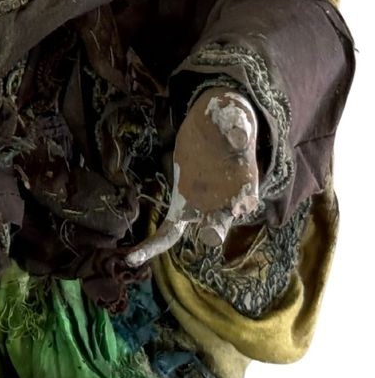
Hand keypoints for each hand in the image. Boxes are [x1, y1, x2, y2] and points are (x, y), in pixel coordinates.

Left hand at [126, 88, 259, 266]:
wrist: (218, 126)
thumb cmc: (229, 123)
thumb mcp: (233, 118)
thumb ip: (236, 128)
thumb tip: (237, 136)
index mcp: (246, 187)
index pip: (243, 201)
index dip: (239, 201)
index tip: (237, 203)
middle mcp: (228, 205)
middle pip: (219, 224)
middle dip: (215, 228)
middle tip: (209, 232)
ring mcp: (203, 209)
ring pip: (191, 232)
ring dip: (169, 243)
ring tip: (136, 255)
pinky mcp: (183, 207)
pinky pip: (170, 232)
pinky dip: (152, 247)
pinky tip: (130, 259)